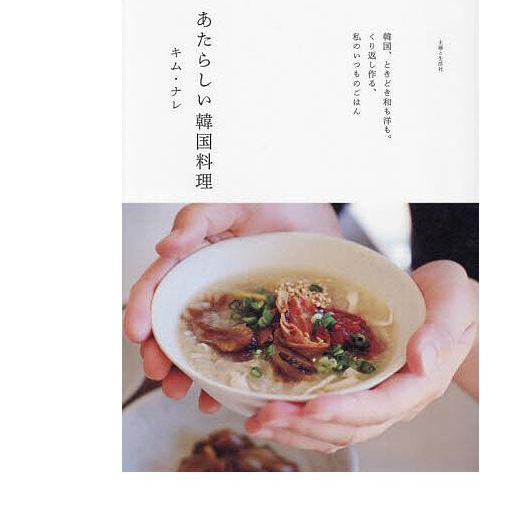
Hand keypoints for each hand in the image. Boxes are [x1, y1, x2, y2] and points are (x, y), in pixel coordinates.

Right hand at [123, 203, 341, 405]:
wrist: (315, 211)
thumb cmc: (271, 200)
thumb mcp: (231, 203)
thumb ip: (197, 219)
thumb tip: (164, 247)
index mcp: (192, 258)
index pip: (158, 285)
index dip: (141, 308)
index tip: (136, 332)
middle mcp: (207, 286)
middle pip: (174, 323)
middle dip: (160, 351)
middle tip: (159, 374)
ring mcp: (234, 307)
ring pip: (203, 345)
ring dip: (186, 372)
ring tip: (181, 393)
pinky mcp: (261, 321)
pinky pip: (241, 354)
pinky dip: (226, 377)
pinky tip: (218, 396)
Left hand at [244, 260, 477, 452]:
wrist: (446, 303)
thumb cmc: (452, 298)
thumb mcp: (455, 301)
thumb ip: (442, 329)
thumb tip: (421, 360)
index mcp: (420, 382)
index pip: (382, 407)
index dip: (345, 411)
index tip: (310, 407)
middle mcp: (397, 398)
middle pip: (351, 427)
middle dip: (306, 425)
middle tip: (265, 416)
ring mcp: (378, 397)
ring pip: (336, 430)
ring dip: (296, 430)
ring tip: (258, 421)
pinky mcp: (361, 389)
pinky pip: (331, 416)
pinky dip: (300, 419)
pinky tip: (272, 410)